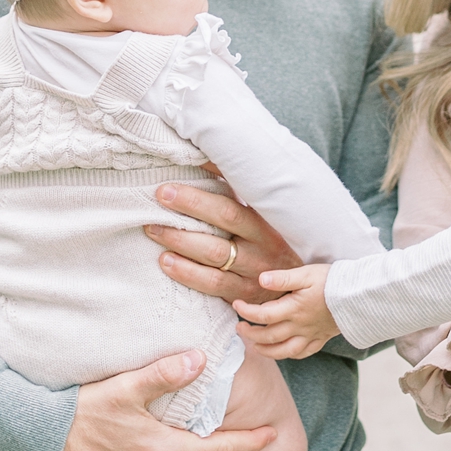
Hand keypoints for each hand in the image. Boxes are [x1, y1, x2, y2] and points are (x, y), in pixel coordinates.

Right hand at [59, 349, 275, 450]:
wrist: (38, 442)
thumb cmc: (81, 413)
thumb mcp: (125, 388)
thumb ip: (165, 374)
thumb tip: (201, 359)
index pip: (221, 448)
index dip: (249, 441)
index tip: (273, 434)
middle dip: (206, 435)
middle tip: (216, 414)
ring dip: (173, 441)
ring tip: (165, 418)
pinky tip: (138, 433)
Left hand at [144, 183, 298, 306]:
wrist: (297, 283)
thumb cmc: (271, 238)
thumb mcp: (261, 212)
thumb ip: (235, 186)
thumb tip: (201, 156)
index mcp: (265, 223)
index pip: (229, 210)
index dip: (196, 200)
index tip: (167, 190)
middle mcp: (261, 249)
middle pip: (219, 233)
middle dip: (184, 218)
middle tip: (156, 204)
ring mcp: (253, 274)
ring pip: (213, 260)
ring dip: (179, 245)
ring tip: (153, 231)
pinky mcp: (242, 295)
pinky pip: (213, 285)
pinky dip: (187, 273)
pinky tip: (166, 262)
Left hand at [233, 265, 338, 358]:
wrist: (359, 295)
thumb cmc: (332, 281)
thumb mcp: (306, 273)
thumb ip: (282, 278)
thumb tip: (261, 279)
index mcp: (294, 309)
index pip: (263, 315)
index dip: (246, 311)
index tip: (236, 304)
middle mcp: (299, 326)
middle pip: (268, 337)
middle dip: (250, 334)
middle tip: (239, 328)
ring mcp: (310, 335)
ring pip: (283, 351)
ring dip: (265, 351)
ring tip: (254, 346)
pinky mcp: (320, 338)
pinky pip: (302, 353)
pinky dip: (289, 354)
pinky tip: (282, 351)